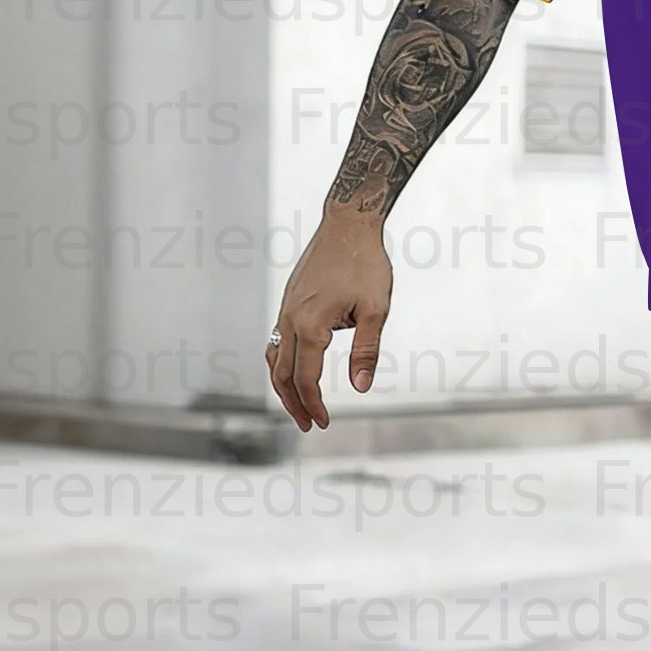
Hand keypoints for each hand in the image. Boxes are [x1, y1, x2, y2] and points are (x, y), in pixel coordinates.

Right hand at [266, 212, 393, 430]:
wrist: (347, 225)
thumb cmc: (366, 264)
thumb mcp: (375, 310)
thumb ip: (366, 351)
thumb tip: (360, 387)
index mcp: (310, 325)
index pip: (306, 379)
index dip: (313, 405)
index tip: (324, 423)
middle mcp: (290, 320)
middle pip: (283, 375)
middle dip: (295, 404)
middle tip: (310, 425)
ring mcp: (285, 310)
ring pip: (275, 359)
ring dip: (284, 387)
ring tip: (299, 407)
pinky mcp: (288, 303)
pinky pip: (277, 341)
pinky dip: (282, 364)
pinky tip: (296, 372)